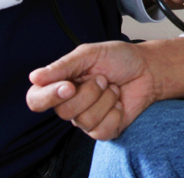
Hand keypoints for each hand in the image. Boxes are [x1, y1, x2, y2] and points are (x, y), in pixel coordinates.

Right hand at [26, 38, 183, 139]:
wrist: (148, 69)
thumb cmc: (119, 59)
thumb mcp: (90, 54)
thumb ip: (63, 66)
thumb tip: (35, 77)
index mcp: (61, 83)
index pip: (36, 99)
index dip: (48, 96)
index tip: (69, 85)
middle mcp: (70, 103)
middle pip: (63, 112)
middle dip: (89, 92)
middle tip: (102, 78)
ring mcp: (86, 118)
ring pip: (83, 120)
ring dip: (105, 99)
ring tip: (113, 87)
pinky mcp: (103, 129)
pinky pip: (100, 130)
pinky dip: (114, 112)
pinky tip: (119, 102)